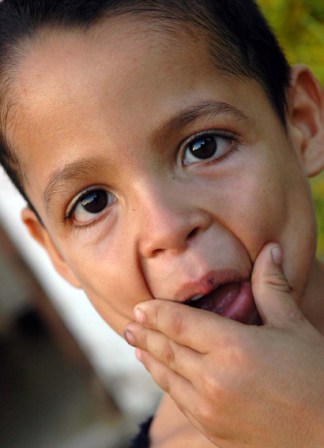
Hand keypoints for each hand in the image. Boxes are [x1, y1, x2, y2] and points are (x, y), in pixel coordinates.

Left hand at [125, 244, 323, 447]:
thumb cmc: (316, 378)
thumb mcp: (293, 327)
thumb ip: (272, 286)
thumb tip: (270, 250)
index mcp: (233, 348)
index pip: (180, 324)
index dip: (156, 313)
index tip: (140, 307)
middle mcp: (214, 379)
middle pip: (168, 349)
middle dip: (145, 335)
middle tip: (129, 325)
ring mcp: (211, 409)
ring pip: (168, 377)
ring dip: (150, 359)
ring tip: (137, 347)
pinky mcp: (214, 431)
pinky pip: (180, 401)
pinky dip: (166, 383)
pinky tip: (162, 376)